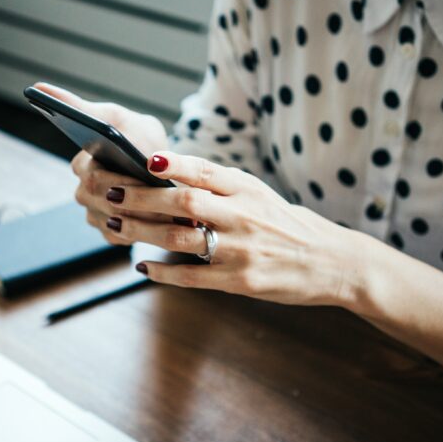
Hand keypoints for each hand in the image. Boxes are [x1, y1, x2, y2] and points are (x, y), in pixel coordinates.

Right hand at [33, 82, 172, 245]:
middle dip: (128, 193)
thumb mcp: (118, 118)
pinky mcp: (111, 234)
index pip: (87, 173)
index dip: (110, 175)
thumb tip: (37, 87)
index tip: (132, 170)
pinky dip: (140, 228)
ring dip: (138, 212)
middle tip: (153, 188)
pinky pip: (120, 236)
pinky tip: (157, 220)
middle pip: (99, 199)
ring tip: (163, 205)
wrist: (170, 171)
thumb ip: (82, 107)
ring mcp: (95, 215)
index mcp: (82, 164)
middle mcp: (84, 192)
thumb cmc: (140, 140)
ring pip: (110, 219)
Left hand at [106, 150, 368, 307]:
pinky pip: (191, 277)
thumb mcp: (261, 196)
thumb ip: (221, 187)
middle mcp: (243, 216)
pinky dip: (163, 272)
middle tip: (110, 191)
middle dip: (141, 197)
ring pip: (179, 238)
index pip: (205, 170)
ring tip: (115, 226)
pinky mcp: (239, 281)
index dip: (174, 164)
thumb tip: (168, 174)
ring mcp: (240, 250)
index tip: (145, 159)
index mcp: (247, 189)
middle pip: (184, 202)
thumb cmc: (287, 226)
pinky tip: (143, 268)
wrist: (332, 263)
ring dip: (141, 232)